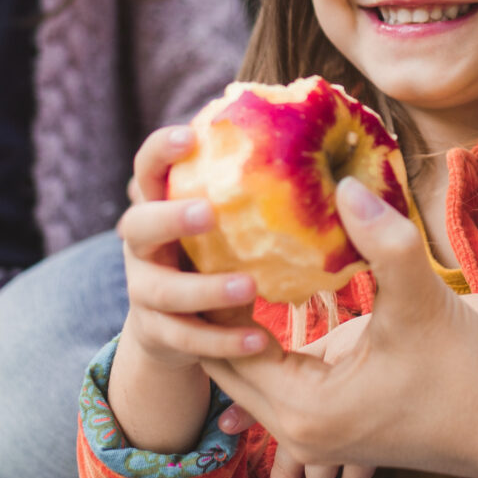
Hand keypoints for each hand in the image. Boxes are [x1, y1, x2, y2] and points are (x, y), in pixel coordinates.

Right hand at [106, 126, 273, 455]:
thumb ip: (259, 194)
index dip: (161, 151)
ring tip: (249, 287)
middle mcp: (143, 245)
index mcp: (160, 206)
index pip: (148, 168)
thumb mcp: (230, 222)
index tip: (190, 136)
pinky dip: (221, 341)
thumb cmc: (219, 253)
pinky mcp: (157, 333)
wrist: (177, 325)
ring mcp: (144, 290)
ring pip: (161, 289)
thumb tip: (341, 171)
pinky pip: (185, 337)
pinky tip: (259, 342)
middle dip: (170, 217)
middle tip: (210, 213)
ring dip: (204, 288)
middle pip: (136, 225)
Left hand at [206, 177, 477, 477]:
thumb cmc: (469, 372)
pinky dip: (265, 348)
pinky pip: (276, 385)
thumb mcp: (423, 302)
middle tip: (196, 248)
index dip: (207, 292)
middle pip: (224, 365)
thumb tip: (345, 184)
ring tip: (223, 266)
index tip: (197, 238)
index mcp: (303, 408)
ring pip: (248, 378)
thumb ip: (384, 242)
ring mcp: (312, 439)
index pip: (226, 345)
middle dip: (209, 311)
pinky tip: (268, 300)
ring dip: (235, 330)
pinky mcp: (330, 432)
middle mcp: (295, 433)